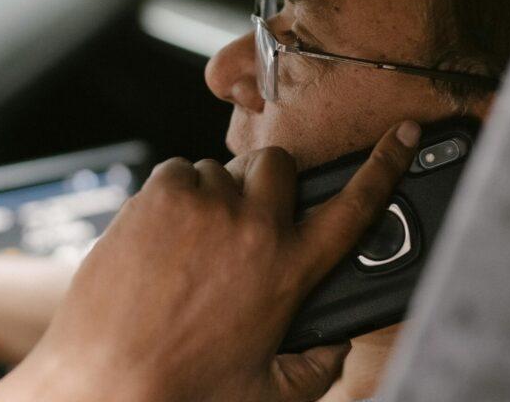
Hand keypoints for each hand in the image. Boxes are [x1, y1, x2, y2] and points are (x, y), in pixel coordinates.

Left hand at [0, 121, 420, 401]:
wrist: (106, 382)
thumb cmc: (183, 389)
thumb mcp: (270, 391)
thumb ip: (317, 366)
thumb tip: (335, 344)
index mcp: (291, 270)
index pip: (356, 205)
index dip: (385, 165)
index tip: (403, 133)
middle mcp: (255, 228)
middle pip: (281, 165)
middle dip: (268, 184)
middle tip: (244, 220)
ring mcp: (206, 206)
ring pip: (221, 169)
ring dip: (214, 197)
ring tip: (191, 246)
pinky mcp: (160, 195)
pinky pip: (179, 171)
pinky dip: (174, 194)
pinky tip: (162, 236)